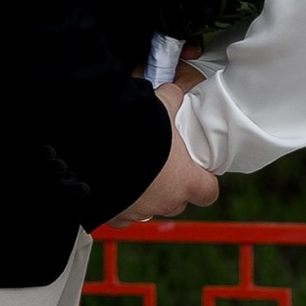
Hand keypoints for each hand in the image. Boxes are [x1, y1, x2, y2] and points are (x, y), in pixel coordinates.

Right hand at [109, 85, 221, 226]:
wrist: (97, 147)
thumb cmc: (139, 130)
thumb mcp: (162, 107)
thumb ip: (173, 100)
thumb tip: (175, 89)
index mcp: (185, 182)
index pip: (208, 191)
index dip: (203, 180)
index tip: (195, 168)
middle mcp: (165, 203)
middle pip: (177, 201)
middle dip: (170, 187)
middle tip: (160, 166)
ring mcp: (139, 212)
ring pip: (148, 208)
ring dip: (144, 195)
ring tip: (132, 171)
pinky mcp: (114, 216)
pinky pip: (121, 214)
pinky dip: (118, 203)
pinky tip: (111, 183)